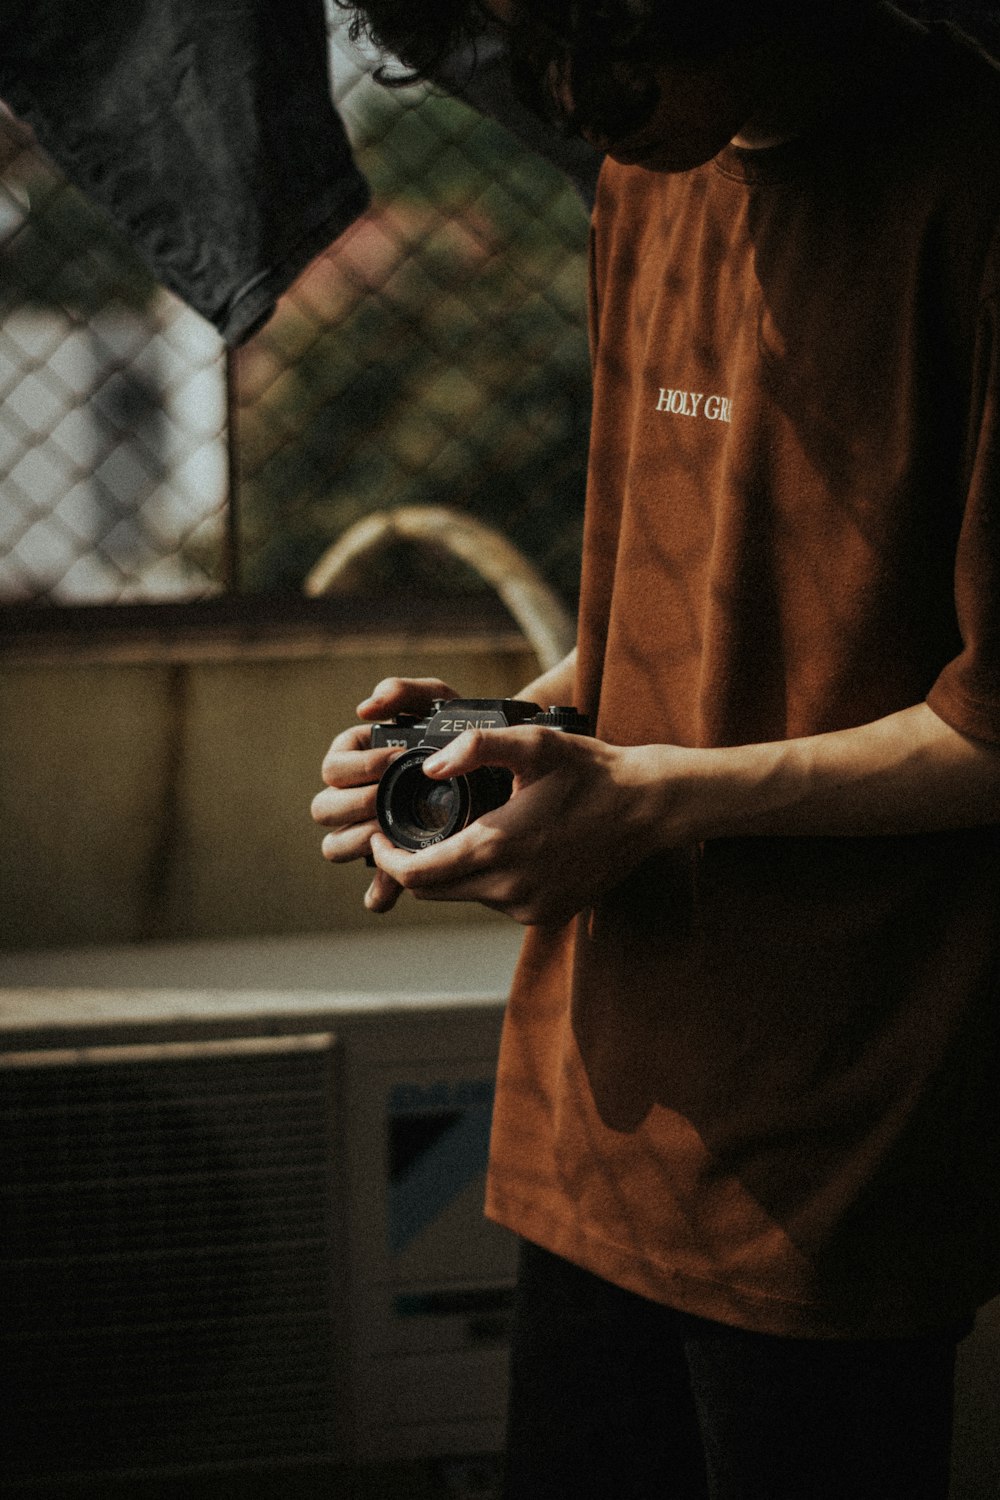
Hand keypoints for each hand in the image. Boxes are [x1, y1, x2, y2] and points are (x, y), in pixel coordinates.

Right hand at [311, 676, 458, 911]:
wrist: (497, 765)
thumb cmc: (458, 729)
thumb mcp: (437, 701)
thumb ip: (405, 691)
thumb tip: (365, 709)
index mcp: (355, 759)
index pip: (333, 769)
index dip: (360, 767)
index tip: (395, 759)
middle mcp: (354, 796)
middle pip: (324, 809)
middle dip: (355, 804)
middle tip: (388, 797)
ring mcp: (369, 831)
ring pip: (336, 847)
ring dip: (358, 843)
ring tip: (390, 833)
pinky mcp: (394, 860)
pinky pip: (374, 887)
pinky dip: (380, 891)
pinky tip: (396, 887)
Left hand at [368, 723, 662, 925]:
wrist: (646, 808)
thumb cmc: (589, 770)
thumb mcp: (534, 745)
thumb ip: (476, 748)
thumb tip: (429, 765)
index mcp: (496, 847)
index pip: (415, 873)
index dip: (386, 856)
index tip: (378, 834)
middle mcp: (508, 888)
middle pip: (432, 889)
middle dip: (413, 863)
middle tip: (406, 832)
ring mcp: (528, 907)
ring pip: (463, 896)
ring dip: (451, 871)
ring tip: (455, 833)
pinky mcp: (545, 914)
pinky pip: (496, 902)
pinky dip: (486, 880)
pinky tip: (500, 849)